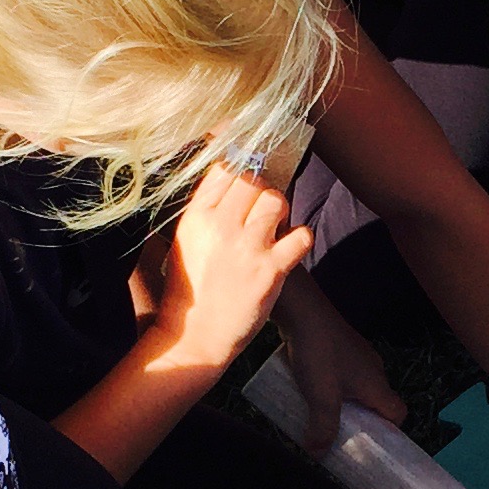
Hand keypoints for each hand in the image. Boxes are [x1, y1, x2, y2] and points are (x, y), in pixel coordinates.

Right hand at [148, 162, 313, 373]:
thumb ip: (207, 206)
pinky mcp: (271, 270)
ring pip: (277, 200)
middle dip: (261, 188)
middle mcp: (221, 226)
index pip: (224, 167)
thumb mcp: (186, 239)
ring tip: (272, 227)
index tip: (251, 154)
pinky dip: (300, 238)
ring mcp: (247, 247)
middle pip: (253, 178)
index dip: (241, 156)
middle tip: (260, 207)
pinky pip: (302, 235)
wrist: (195, 335)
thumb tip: (231, 170)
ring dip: (281, 209)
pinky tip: (289, 247)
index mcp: (197, 216)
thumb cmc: (190, 287)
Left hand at [269, 281, 405, 447]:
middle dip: (362, 419)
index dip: (390, 431)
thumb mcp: (321, 399)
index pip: (398, 412)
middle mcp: (373, 368)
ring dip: (345, 401)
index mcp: (377, 384)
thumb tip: (318, 454)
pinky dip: (333, 384)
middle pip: (377, 401)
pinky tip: (313, 386)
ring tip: (322, 411)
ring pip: (358, 386)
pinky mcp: (340, 345)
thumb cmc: (318, 354)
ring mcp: (357, 355)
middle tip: (342, 432)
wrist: (304, 312)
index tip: (373, 443)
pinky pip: (343, 371)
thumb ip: (322, 429)